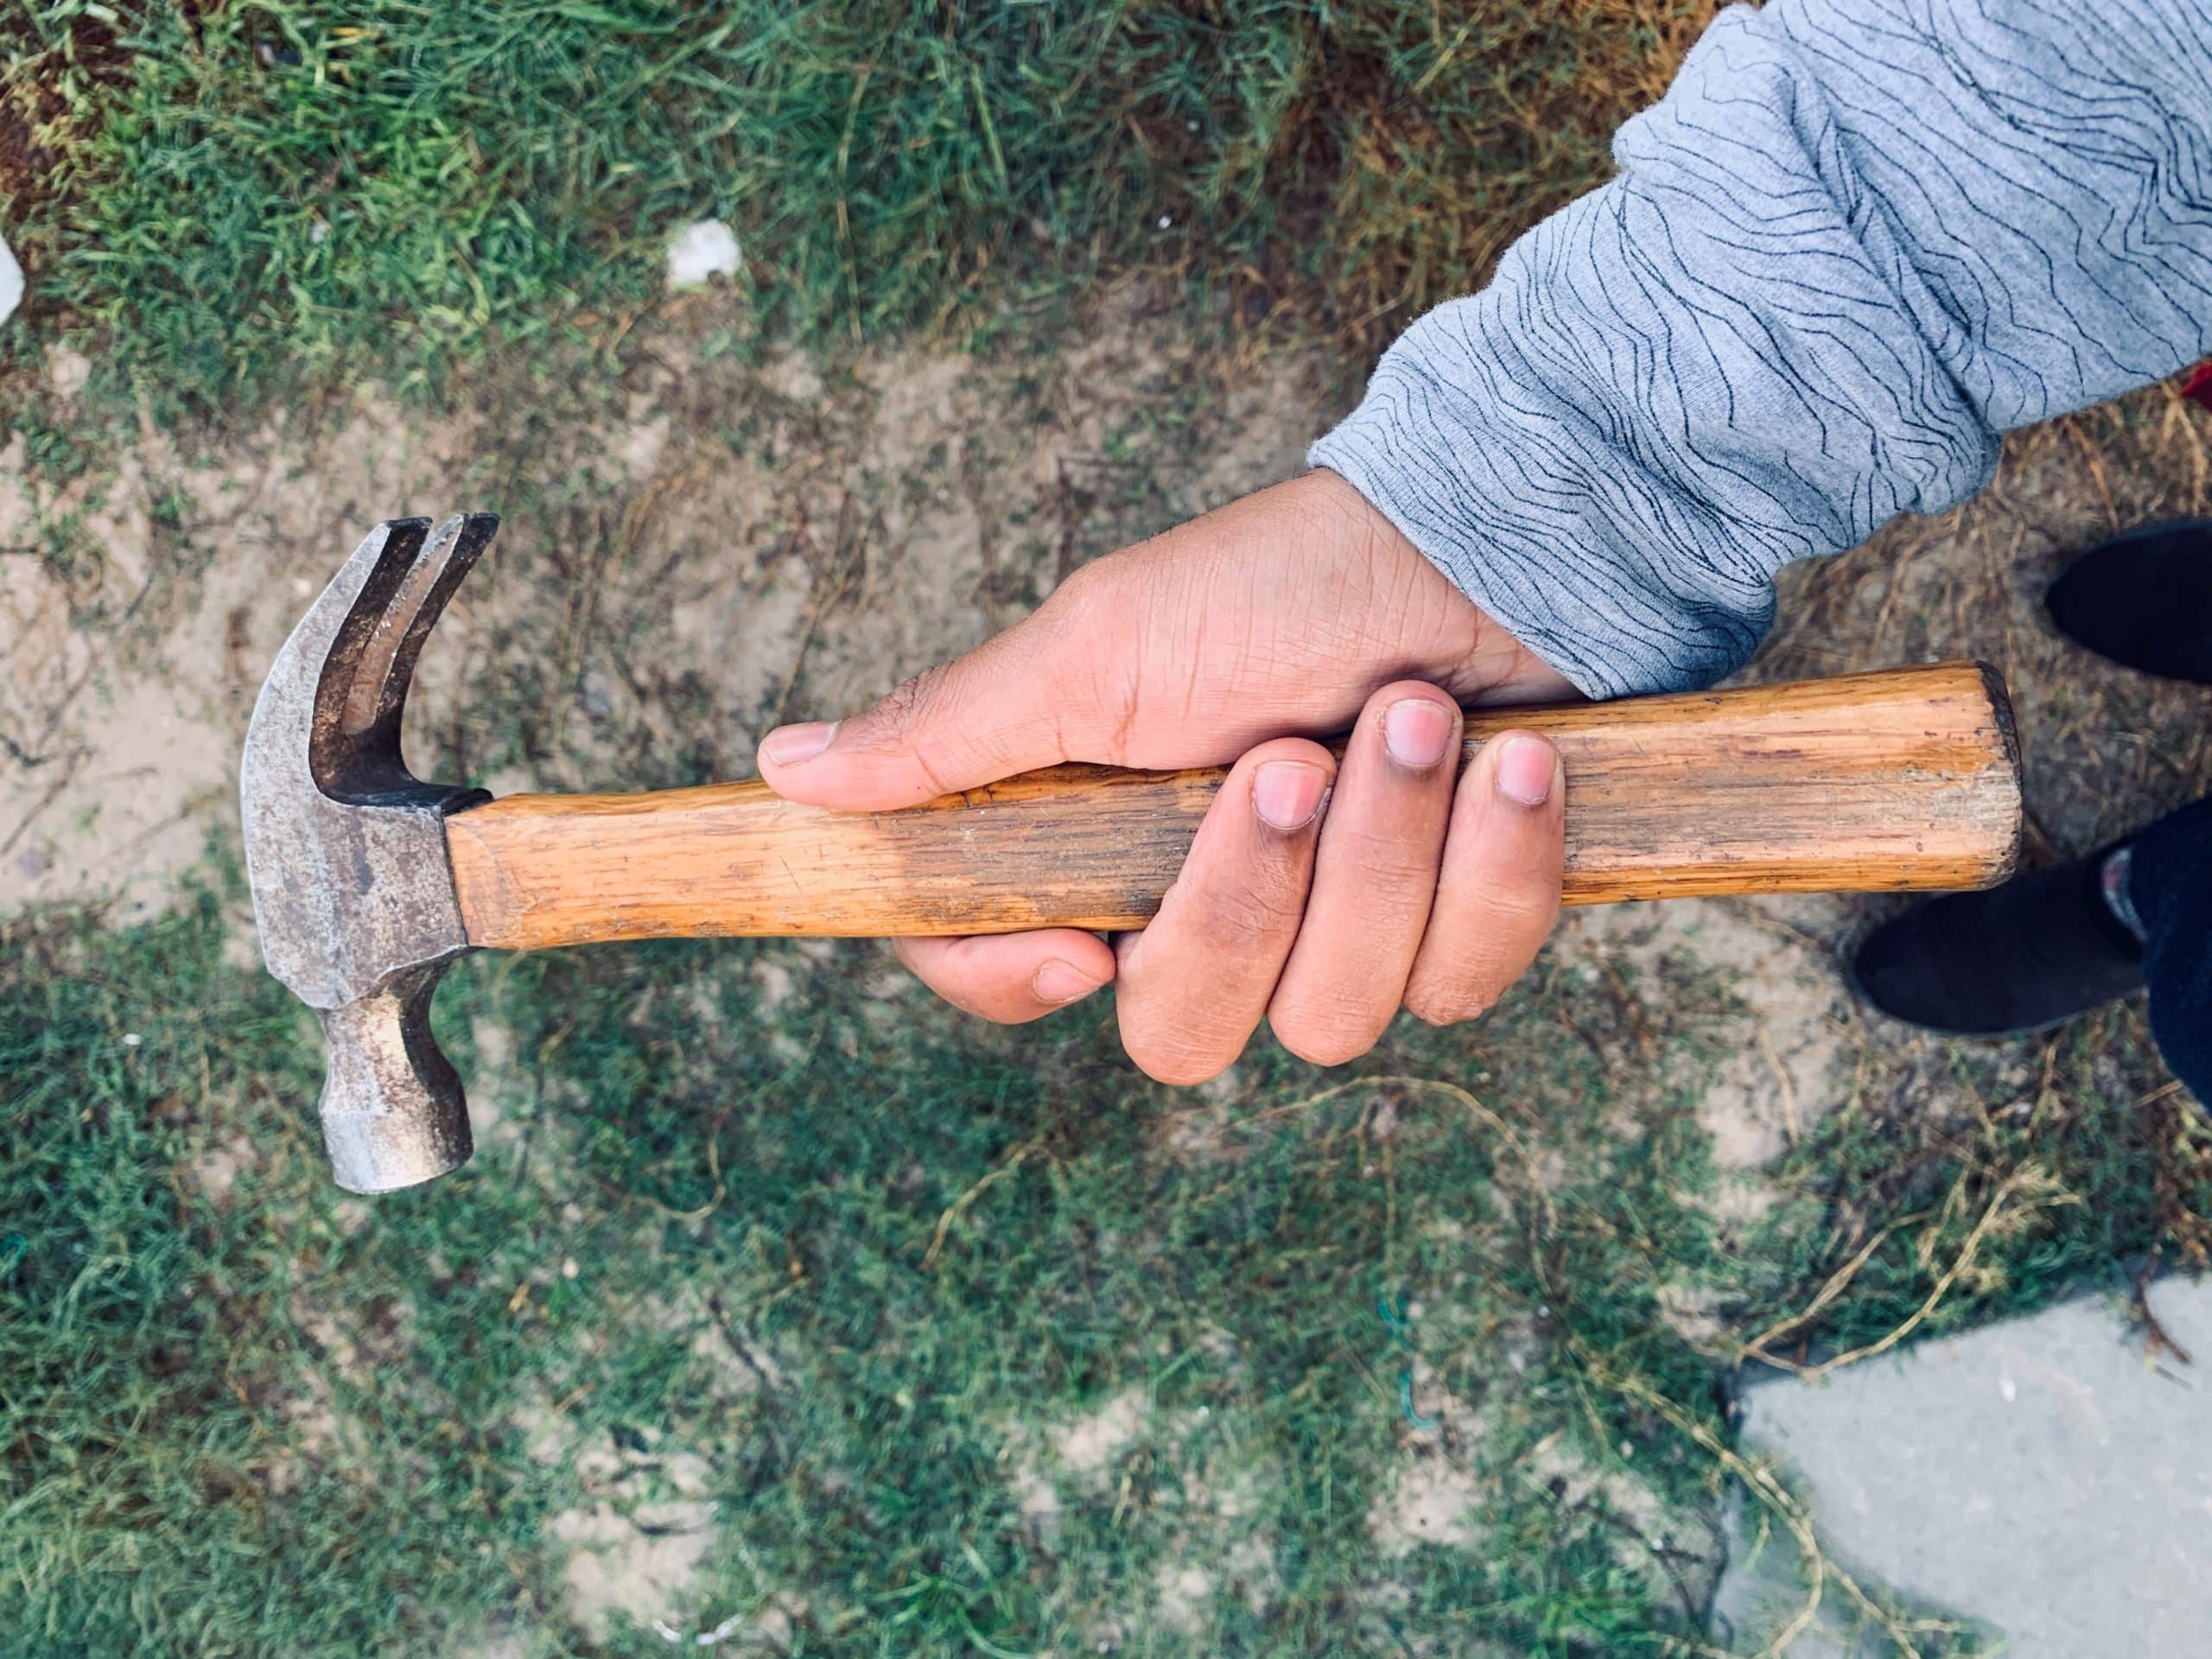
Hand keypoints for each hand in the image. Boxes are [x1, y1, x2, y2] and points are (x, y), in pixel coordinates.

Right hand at [757, 470, 1575, 1081]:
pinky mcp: (1461, 934)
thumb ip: (953, 733)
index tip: (1078, 941)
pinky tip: (1519, 765)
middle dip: (1247, 899)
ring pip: (1332, 1016)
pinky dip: (1492, 866)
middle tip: (1293, 760)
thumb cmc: (1281, 583)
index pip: (1002, 967)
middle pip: (1179, 1032)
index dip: (1018, 981)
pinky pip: (1463, 982)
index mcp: (1099, 847)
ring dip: (1387, 854)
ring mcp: (1341, 937)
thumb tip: (785, 778)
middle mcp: (1214, 911)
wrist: (1489, 540)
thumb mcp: (1101, 645)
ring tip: (1417, 717)